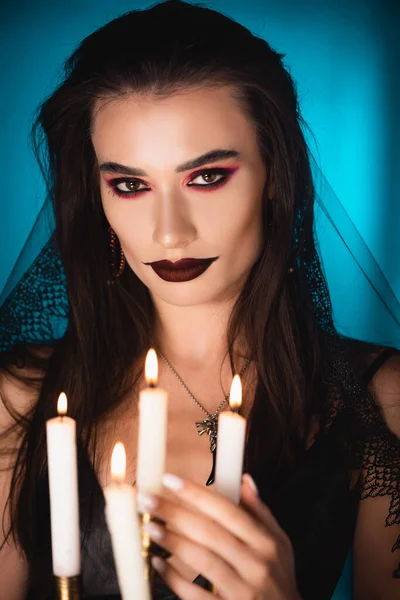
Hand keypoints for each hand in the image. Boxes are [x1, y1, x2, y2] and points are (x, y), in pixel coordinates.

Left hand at [137, 473, 300, 598]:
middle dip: (174, 512)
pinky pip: (195, 594)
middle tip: (147, 499)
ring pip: (201, 560)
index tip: (170, 479)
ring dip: (172, 541)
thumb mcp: (280, 545)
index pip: (227, 510)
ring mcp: (242, 591)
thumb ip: (261, 512)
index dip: (196, 493)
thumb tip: (245, 479)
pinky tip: (158, 562)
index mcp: (266, 543)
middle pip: (209, 532)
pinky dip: (174, 577)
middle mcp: (256, 565)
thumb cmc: (279, 582)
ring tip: (150, 526)